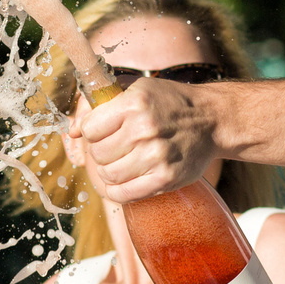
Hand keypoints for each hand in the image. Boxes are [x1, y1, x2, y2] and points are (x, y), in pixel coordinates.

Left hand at [81, 79, 221, 202]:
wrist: (211, 120)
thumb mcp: (136, 90)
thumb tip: (73, 131)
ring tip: (122, 162)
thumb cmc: (169, 103)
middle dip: (102, 152)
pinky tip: (124, 180)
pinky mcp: (165, 179)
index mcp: (135, 103)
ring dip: (109, 171)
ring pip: (108, 175)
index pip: (90, 129)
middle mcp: (145, 129)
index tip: (104, 130)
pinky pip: (124, 194)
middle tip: (116, 147)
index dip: (93, 131)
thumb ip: (100, 104)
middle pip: (98, 154)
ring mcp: (156, 157)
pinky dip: (117, 191)